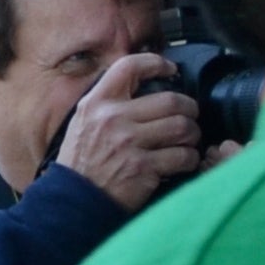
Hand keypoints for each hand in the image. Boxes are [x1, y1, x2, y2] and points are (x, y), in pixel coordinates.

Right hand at [54, 50, 205, 212]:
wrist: (72, 201)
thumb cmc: (80, 164)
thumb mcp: (82, 123)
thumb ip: (107, 104)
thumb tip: (139, 87)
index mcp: (96, 104)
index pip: (129, 67)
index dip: (156, 63)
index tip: (170, 69)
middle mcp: (113, 119)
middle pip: (170, 99)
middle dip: (188, 108)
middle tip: (189, 116)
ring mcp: (129, 144)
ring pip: (182, 126)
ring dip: (192, 133)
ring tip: (188, 139)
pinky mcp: (143, 168)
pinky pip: (182, 155)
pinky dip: (189, 158)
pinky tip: (183, 160)